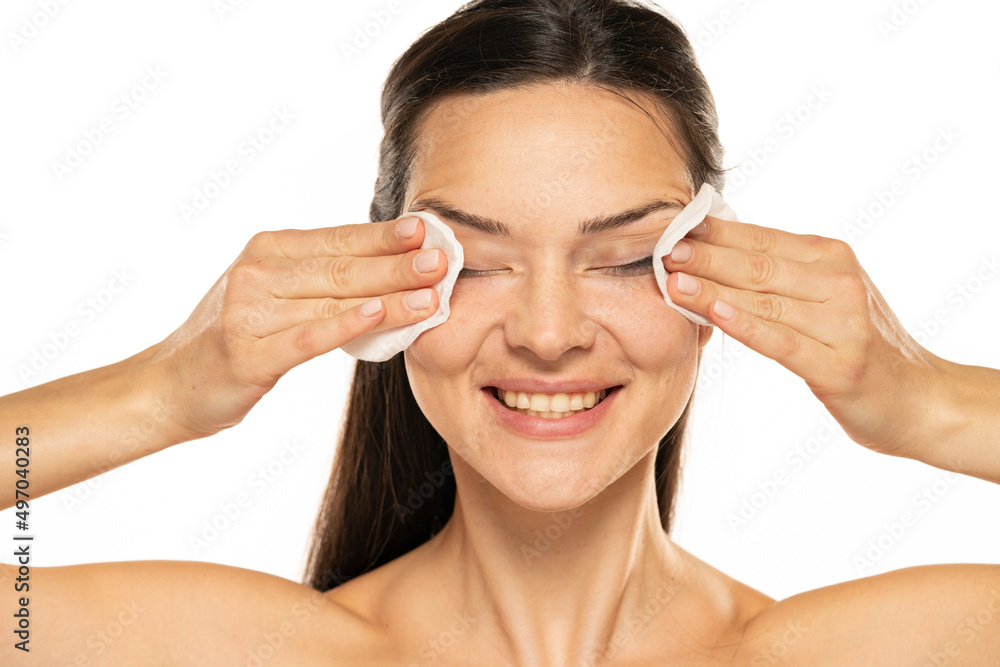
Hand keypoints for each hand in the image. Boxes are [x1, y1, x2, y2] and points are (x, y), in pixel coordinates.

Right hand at [148, 216, 446, 439]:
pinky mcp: (248, 354)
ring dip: (387, 297)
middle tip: (443, 260)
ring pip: (332, 300)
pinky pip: (306, 337)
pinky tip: (378, 316)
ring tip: (431, 295)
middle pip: (341, 267)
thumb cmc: (236, 336)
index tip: (430, 230)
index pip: (339, 238)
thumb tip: (392, 266)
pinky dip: (344, 326)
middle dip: (397, 264)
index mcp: (269, 249)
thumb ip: (322, 279)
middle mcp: (258, 272)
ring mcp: (249, 312)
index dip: (385, 236)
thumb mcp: (274, 293)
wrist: (169, 384)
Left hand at [663, 215, 947, 456]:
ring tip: (672, 281)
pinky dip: (747, 325)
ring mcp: (843, 324)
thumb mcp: (826, 295)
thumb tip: (711, 250)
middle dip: (706, 257)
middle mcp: (839, 282)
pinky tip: (715, 314)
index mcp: (832, 257)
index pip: (761, 239)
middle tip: (661, 249)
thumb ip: (780, 275)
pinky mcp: (839, 365)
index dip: (713, 234)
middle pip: (758, 266)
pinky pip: (783, 341)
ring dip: (713, 290)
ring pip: (765, 301)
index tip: (670, 227)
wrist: (920, 399)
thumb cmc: (857, 343)